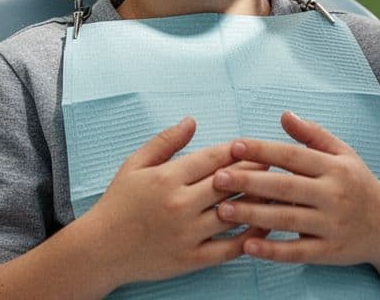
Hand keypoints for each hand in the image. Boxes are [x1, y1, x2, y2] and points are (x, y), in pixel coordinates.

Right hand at [84, 117, 265, 285]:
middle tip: (277, 164)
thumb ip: (166, 141)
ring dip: (259, 201)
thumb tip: (192, 120)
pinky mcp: (191, 259)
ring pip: (234, 214)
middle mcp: (180, 205)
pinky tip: (264, 226)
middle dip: (256, 171)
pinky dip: (251, 237)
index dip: (240, 150)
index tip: (258, 145)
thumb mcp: (135, 164)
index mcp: (167, 178)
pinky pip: (229, 248)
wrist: (100, 250)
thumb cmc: (118, 203)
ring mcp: (187, 234)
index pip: (214, 158)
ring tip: (278, 192)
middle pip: (230, 184)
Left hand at [213, 112, 379, 266]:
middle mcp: (334, 195)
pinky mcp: (329, 252)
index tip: (234, 146)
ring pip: (287, 220)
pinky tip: (247, 246)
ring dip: (253, 215)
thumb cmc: (358, 185)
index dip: (263, 150)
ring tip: (222, 210)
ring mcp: (331, 225)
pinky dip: (272, 250)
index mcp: (334, 168)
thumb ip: (312, 135)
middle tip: (218, 179)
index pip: (293, 156)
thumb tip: (284, 114)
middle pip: (286, 188)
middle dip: (249, 182)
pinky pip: (297, 252)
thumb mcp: (343, 154)